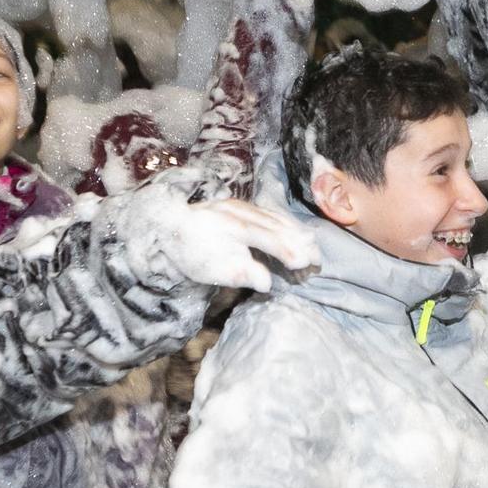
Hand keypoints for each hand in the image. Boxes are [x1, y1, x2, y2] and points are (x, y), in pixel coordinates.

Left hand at [158, 198, 317, 292]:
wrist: (171, 227)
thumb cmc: (192, 254)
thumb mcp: (211, 271)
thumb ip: (240, 274)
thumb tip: (267, 282)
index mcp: (229, 225)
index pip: (263, 236)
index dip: (285, 249)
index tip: (302, 262)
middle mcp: (238, 210)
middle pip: (273, 224)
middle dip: (297, 241)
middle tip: (317, 258)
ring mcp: (241, 205)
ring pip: (273, 217)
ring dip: (295, 231)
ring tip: (313, 245)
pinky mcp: (243, 206)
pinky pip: (269, 214)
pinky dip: (286, 223)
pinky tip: (297, 232)